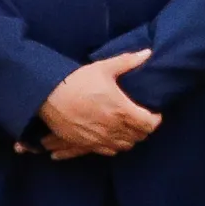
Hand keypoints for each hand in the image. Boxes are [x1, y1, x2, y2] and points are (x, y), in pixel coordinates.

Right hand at [40, 50, 160, 155]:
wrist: (49, 96)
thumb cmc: (78, 80)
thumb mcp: (104, 68)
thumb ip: (128, 62)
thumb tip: (148, 53)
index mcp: (122, 110)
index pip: (149, 124)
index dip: (155, 120)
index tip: (154, 113)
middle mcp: (114, 128)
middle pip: (138, 137)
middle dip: (143, 129)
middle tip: (142, 119)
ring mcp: (100, 138)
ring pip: (124, 146)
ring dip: (130, 138)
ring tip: (128, 128)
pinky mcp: (87, 144)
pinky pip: (108, 152)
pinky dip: (114, 146)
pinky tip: (112, 136)